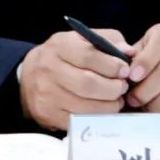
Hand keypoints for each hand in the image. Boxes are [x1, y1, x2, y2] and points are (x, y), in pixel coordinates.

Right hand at [19, 29, 133, 130]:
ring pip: (84, 105)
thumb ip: (108, 40)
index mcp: (59, 46)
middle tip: (123, 88)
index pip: (89, 56)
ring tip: (117, 100)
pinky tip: (103, 110)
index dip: (112, 65)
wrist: (29, 75)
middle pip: (88, 84)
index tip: (125, 70)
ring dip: (108, 106)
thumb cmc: (64, 55)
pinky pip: (78, 120)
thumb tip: (130, 52)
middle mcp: (50, 69)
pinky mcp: (48, 114)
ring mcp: (47, 94)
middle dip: (112, 88)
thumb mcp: (81, 39)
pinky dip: (95, 117)